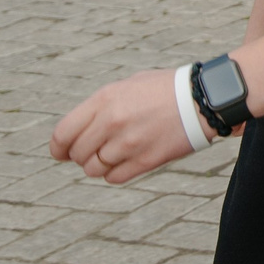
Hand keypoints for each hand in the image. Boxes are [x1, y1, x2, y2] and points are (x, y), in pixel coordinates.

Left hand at [50, 68, 201, 184]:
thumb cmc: (166, 89)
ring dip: (100, 165)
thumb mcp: (128, 86)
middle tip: (96, 150)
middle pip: (78, 154)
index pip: (62, 134)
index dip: (59, 148)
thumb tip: (79, 130)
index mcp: (104, 100)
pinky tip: (127, 161)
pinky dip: (115, 173)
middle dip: (82, 155)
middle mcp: (112, 122)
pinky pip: (114, 177)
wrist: (205, 98)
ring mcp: (128, 144)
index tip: (62, 152)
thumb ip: (100, 107)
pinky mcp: (145, 161)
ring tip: (116, 154)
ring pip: (94, 169)